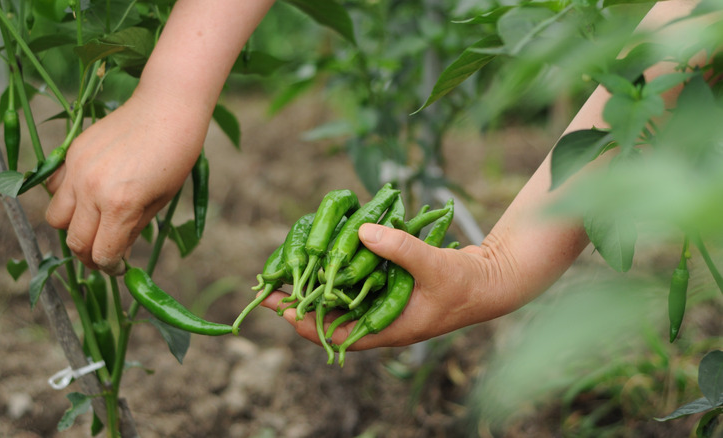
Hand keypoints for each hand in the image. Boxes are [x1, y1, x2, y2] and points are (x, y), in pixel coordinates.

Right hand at [45, 91, 207, 274]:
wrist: (167, 109)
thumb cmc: (176, 157)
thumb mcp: (160, 201)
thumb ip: (132, 230)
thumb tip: (116, 253)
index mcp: (121, 206)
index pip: (101, 254)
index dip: (111, 267)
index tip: (119, 267)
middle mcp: (92, 190)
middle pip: (75, 241)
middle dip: (90, 254)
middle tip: (106, 251)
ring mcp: (77, 170)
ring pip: (56, 218)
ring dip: (73, 227)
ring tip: (95, 223)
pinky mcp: (71, 153)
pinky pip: (54, 187)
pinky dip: (65, 197)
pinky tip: (87, 194)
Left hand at [260, 223, 523, 350]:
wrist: (495, 280)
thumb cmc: (468, 284)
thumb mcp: (434, 265)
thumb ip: (399, 249)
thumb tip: (361, 232)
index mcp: (389, 329)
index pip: (336, 335)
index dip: (306, 323)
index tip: (279, 308)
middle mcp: (383, 319)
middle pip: (332, 317)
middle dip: (302, 303)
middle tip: (272, 286)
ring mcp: (387, 303)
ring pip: (343, 299)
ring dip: (318, 286)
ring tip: (291, 270)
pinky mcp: (393, 286)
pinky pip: (359, 282)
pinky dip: (341, 270)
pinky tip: (327, 254)